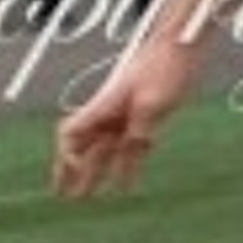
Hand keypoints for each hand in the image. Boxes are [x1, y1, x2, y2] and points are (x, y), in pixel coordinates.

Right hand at [52, 48, 196, 198]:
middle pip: (82, 146)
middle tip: (61, 195)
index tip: (73, 168)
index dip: (65, 152)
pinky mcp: (146, 117)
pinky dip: (126, 167)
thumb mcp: (153, 101)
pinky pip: (130, 149)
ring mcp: (126, 116)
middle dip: (70, 170)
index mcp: (103, 106)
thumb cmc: (163, 66)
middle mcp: (109, 114)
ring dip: (96, 173)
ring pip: (104, 151)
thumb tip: (134, 148)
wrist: (181, 45)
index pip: (70, 132)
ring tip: (89, 197)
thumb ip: (141, 127)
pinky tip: (126, 186)